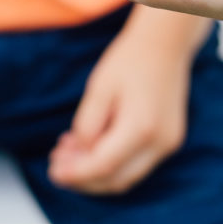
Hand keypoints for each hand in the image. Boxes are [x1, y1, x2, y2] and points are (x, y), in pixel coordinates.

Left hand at [48, 14, 192, 194]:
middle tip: (57, 166)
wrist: (165, 43)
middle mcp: (160, 143)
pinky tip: (91, 147)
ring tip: (69, 155)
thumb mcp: (99, 88)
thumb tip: (79, 156)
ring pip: (127, 176)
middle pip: (116, 180)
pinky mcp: (169, 141)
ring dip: (97, 173)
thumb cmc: (129, 60)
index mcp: (141, 127)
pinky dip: (113, 163)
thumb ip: (87, 125)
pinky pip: (137, 163)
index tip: (53, 172)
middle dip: (84, 179)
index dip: (76, 174)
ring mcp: (168, 144)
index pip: (103, 166)